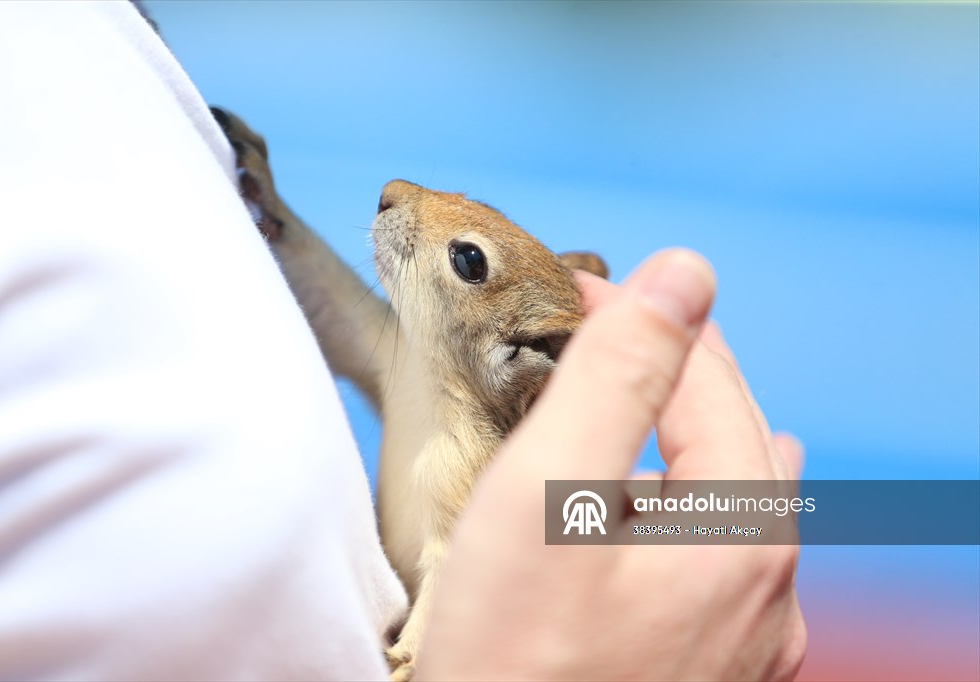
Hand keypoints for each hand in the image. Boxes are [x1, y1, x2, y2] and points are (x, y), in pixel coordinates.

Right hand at [417, 249, 806, 680]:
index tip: (578, 291)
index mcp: (741, 535)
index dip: (642, 316)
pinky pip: (715, 554)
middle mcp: (765, 591)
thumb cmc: (509, 660)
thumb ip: (622, 374)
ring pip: (734, 496)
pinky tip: (658, 505)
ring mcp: (743, 640)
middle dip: (672, 367)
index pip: (705, 379)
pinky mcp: (706, 668)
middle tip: (603, 327)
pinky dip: (680, 500)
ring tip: (646, 397)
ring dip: (685, 432)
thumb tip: (683, 276)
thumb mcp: (550, 492)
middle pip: (733, 433)